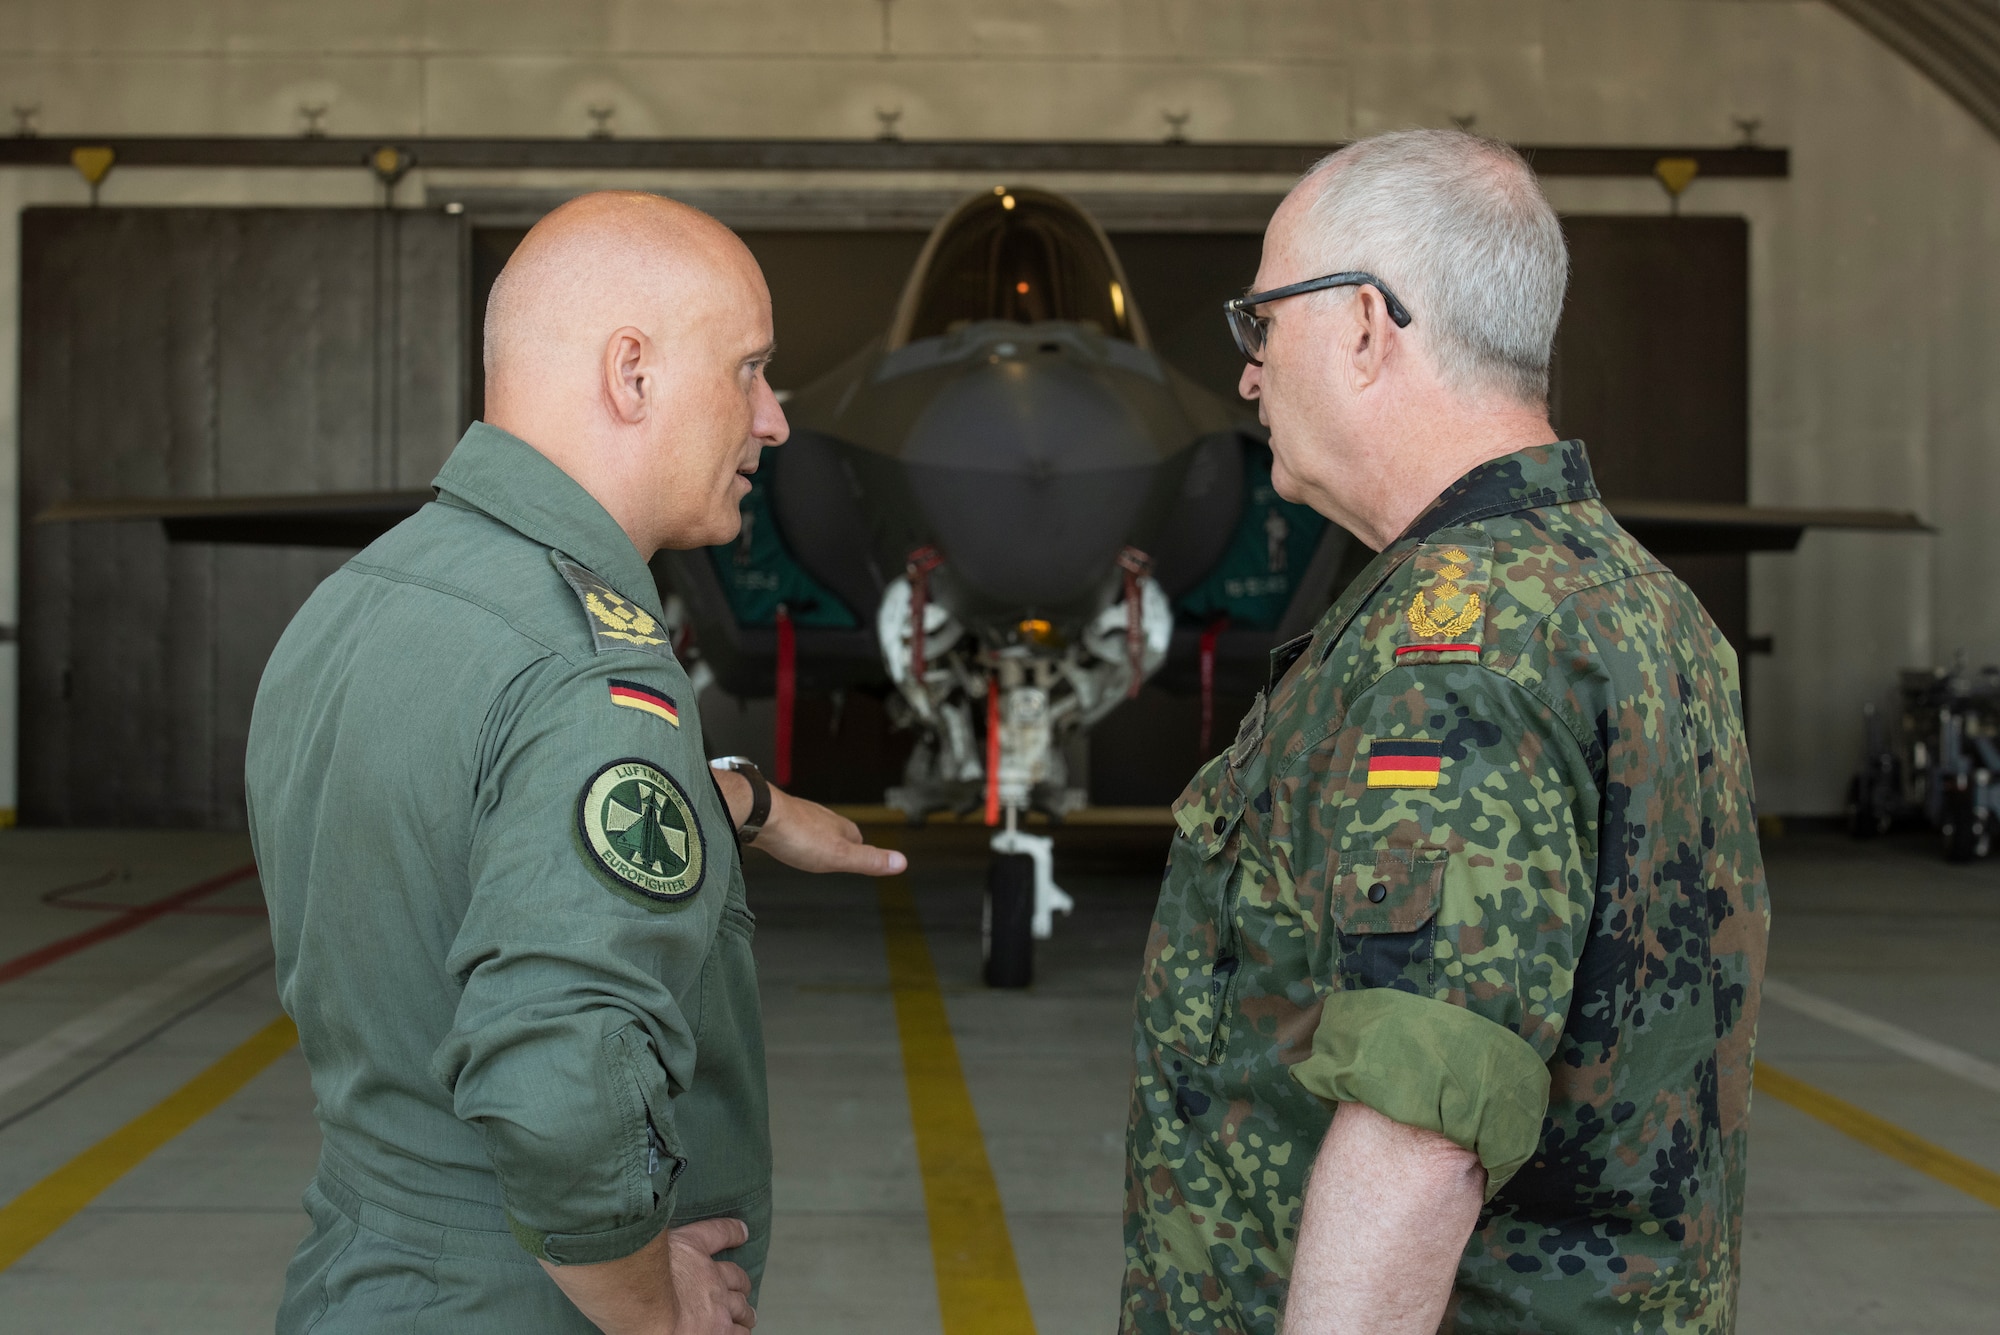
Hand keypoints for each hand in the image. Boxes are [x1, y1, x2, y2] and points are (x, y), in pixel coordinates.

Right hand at [539, 1216, 754, 1334]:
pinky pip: (736, 1332)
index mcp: (689, 1247)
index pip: (719, 1233)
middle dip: (739, 1283)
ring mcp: (716, 1304)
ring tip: (747, 1317)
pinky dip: (740, 1333)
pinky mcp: (715, 1330)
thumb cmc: (629, 1270)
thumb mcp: (631, 1234)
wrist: (644, 1307)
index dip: (733, 1231)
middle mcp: (709, 1275)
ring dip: (744, 1312)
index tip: (742, 1231)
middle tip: (742, 1289)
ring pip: (741, 1307)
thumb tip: (607, 1207)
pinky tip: (744, 1332)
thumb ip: (628, 1220)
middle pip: (735, 1276)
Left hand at [713, 771, 905, 875]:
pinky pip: (789, 826)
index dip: (859, 850)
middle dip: (836, 844)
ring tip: (811, 851)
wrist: (760, 814)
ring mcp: (799, 814)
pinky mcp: (777, 816)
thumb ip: (869, 860)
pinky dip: (791, 835)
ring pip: (812, 827)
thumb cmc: (797, 835)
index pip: (857, 838)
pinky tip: (785, 842)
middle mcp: (821, 817)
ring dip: (813, 838)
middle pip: (835, 831)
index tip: (862, 858)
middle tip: (835, 858)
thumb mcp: (840, 856)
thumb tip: (902, 862)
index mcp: (839, 826)